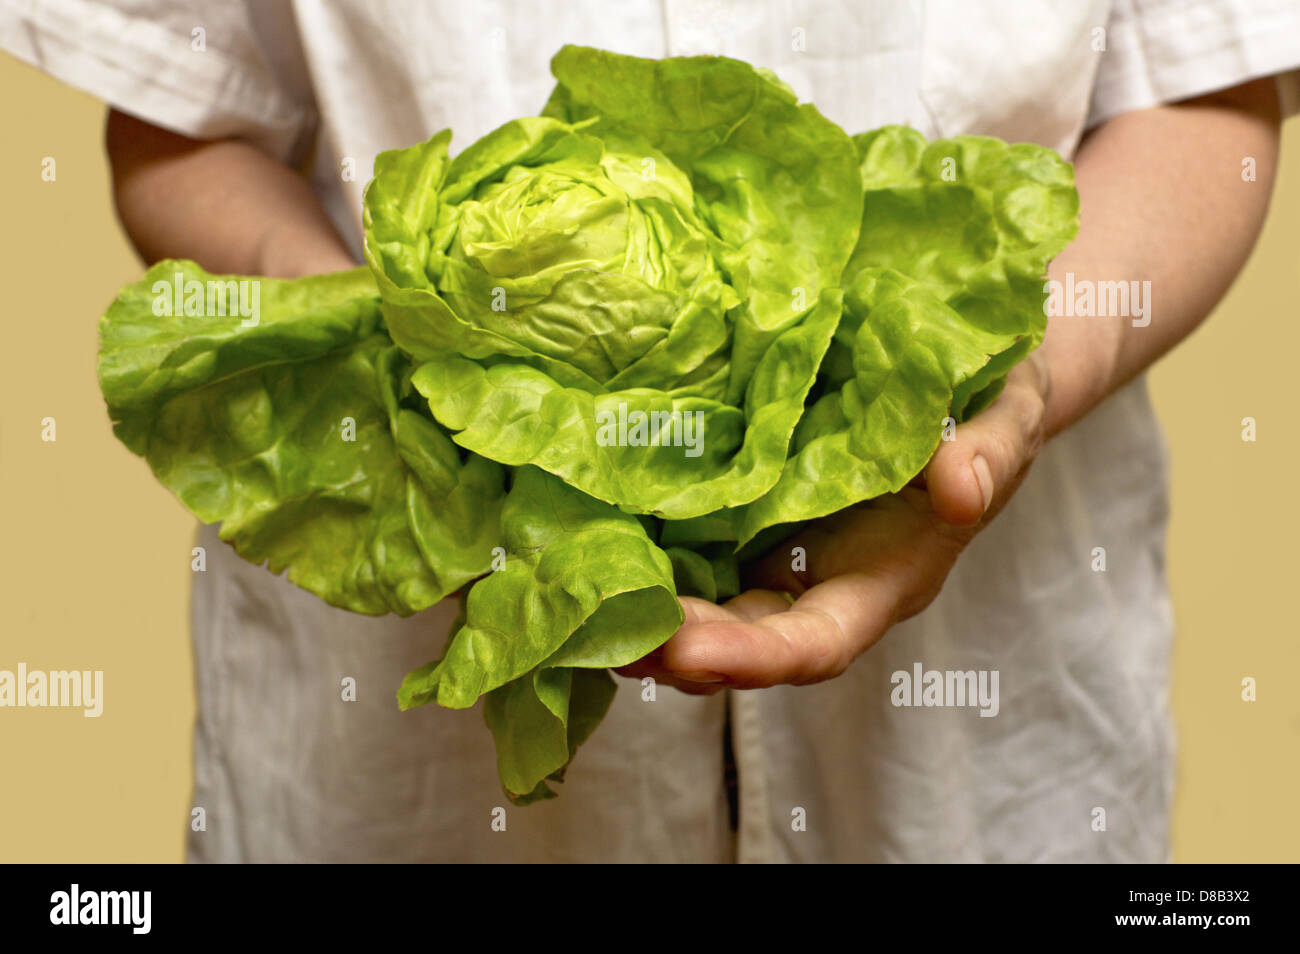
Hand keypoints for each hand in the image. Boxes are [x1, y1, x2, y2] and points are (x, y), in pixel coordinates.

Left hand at [616, 352, 1050, 694]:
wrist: (962, 371)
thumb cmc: (991, 401)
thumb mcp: (1006, 415)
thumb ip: (990, 453)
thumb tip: (960, 489)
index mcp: (884, 580)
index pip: (817, 642)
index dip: (757, 657)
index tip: (690, 654)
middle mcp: (819, 582)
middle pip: (742, 639)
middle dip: (675, 649)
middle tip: (605, 641)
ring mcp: (774, 550)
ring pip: (704, 603)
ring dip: (642, 615)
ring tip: (572, 609)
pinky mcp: (741, 509)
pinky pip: (686, 545)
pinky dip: (638, 554)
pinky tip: (581, 541)